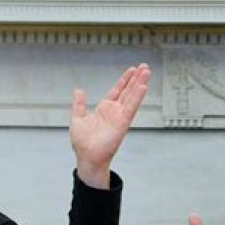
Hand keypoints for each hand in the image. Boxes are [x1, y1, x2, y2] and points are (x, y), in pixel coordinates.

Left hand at [70, 63, 149, 188]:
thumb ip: (79, 104)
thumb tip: (78, 91)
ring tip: (147, 72)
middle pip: (128, 91)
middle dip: (136, 79)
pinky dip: (137, 97)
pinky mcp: (122, 123)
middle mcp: (114, 112)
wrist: (87, 157)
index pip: (117, 91)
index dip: (124, 80)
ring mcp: (119, 117)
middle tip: (145, 67)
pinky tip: (143, 87)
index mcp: (104, 110)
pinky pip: (131, 108)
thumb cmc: (83, 144)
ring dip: (140, 84)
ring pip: (132, 97)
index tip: (132, 70)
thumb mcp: (77, 119)